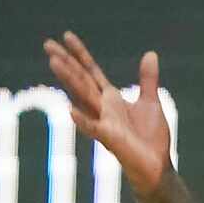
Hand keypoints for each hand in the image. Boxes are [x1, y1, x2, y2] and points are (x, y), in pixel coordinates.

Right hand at [43, 31, 173, 197]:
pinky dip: (83, 120)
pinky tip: (70, 110)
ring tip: (54, 62)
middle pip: (80, 80)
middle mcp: (102, 108)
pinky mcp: (111, 139)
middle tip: (47, 43)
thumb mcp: (150, 102)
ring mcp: (104, 122)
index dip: (79, 54)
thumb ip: (147, 79)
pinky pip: (94, 128)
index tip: (66, 35)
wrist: (156, 167)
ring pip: (83, 97)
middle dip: (65, 62)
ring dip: (69, 80)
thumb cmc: (150, 138)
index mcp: (110, 98)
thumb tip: (150, 54)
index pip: (90, 71)